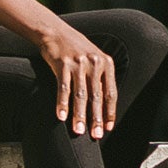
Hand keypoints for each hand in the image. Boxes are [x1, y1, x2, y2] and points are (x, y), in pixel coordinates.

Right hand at [29, 20, 121, 139]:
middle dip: (96, 118)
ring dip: (79, 115)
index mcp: (106, 63)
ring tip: (78, 131)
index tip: (107, 128)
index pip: (111, 93)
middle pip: (96, 96)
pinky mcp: (63, 64)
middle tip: (95, 135)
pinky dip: (62, 104)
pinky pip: (63, 88)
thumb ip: (100, 79)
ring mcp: (78, 64)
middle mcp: (94, 63)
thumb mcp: (94, 60)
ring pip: (80, 95)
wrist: (56, 32)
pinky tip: (61, 117)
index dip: (109, 112)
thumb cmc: (76, 50)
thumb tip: (102, 108)